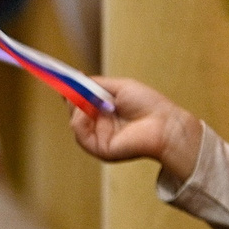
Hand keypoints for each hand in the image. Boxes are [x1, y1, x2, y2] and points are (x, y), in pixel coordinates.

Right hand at [70, 77, 203, 178]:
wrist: (164, 124)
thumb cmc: (149, 105)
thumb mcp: (120, 87)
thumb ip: (96, 84)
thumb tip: (76, 79)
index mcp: (106, 112)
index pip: (83, 103)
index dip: (73, 93)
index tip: (64, 81)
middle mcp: (101, 126)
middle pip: (76, 113)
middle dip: (71, 98)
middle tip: (69, 86)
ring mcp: (100, 138)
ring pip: (75, 124)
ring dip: (76, 109)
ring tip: (83, 98)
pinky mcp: (100, 149)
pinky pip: (80, 135)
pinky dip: (79, 120)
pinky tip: (86, 111)